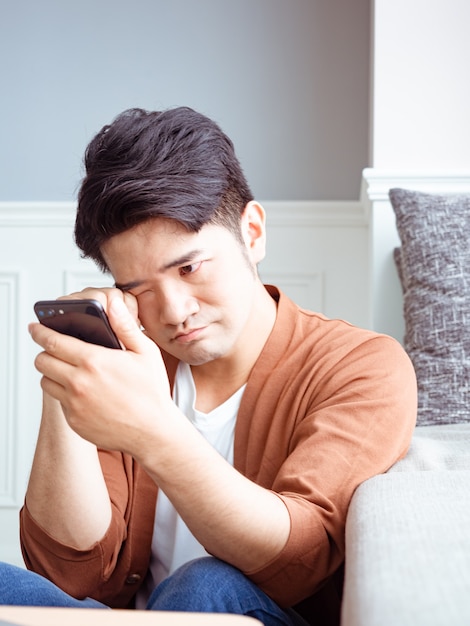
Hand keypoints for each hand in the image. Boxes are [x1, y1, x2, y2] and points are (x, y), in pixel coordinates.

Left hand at [30, 293, 172, 454]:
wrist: (153, 432)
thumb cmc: (152, 392)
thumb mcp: (145, 353)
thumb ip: (125, 326)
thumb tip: (112, 304)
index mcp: (94, 361)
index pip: (54, 341)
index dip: (41, 331)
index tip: (35, 327)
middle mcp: (79, 383)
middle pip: (42, 361)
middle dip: (44, 351)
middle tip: (53, 349)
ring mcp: (75, 404)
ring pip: (46, 381)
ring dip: (52, 373)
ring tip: (67, 369)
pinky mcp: (74, 421)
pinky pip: (59, 402)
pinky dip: (64, 393)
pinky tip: (82, 390)